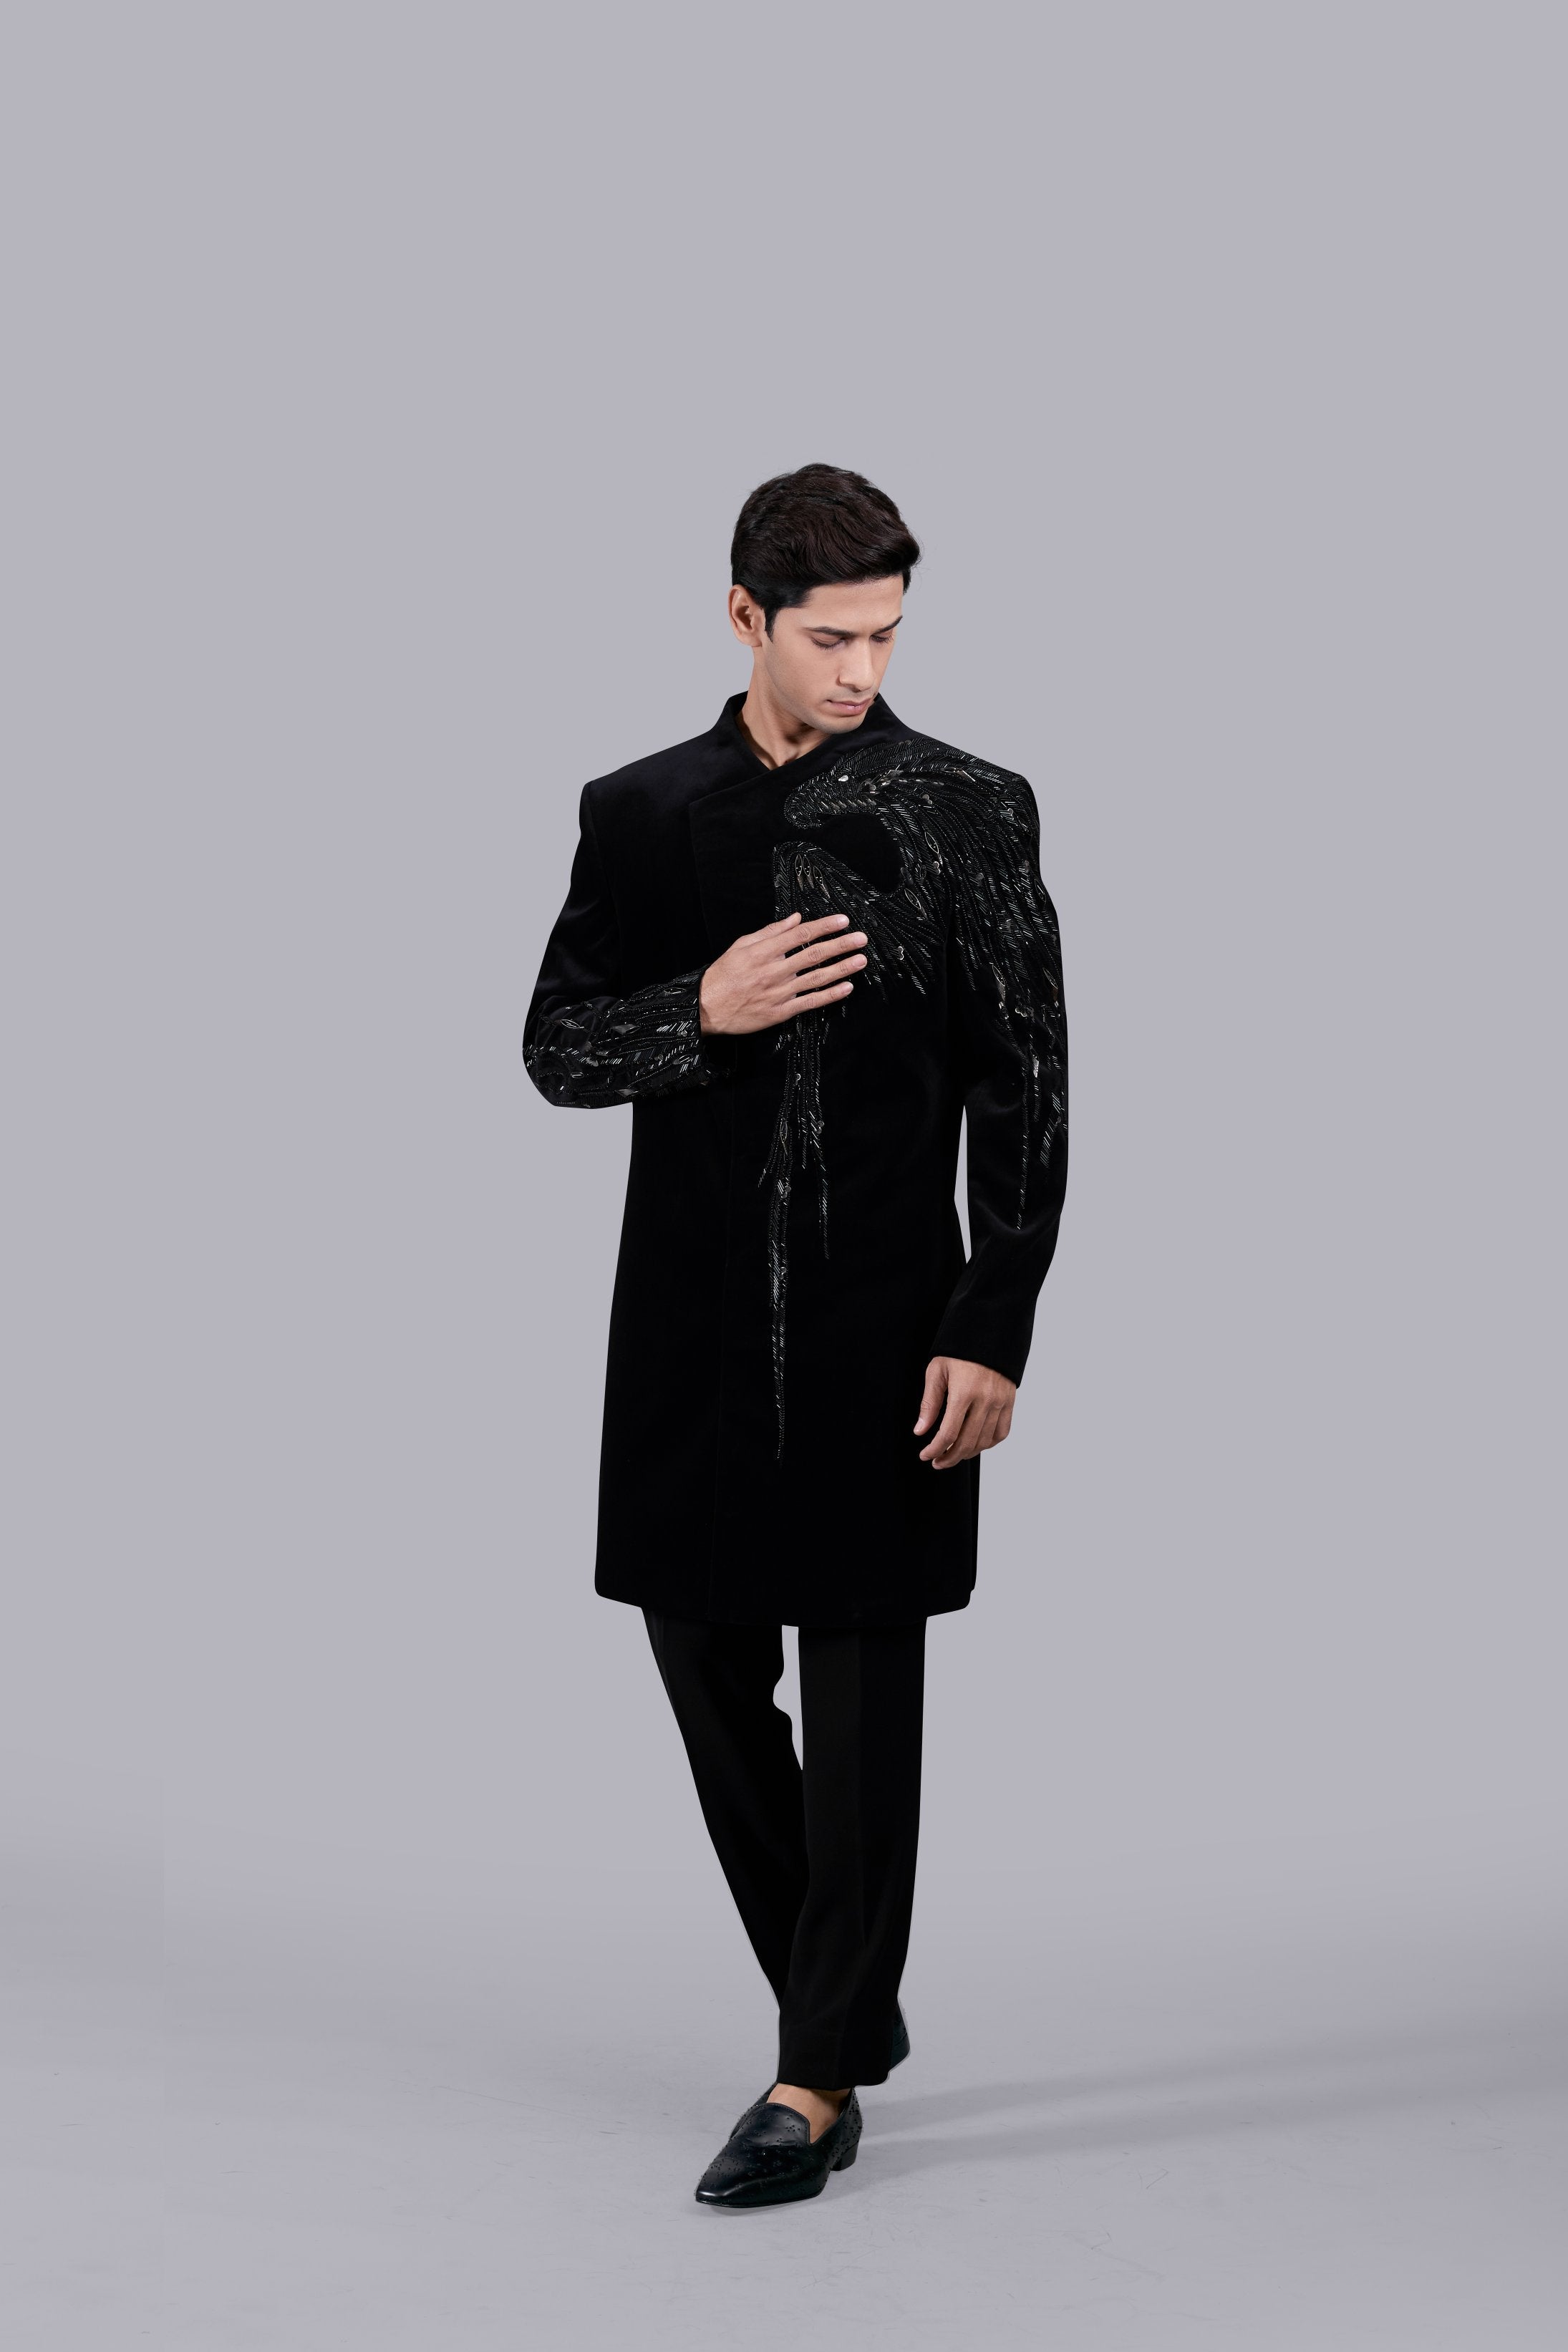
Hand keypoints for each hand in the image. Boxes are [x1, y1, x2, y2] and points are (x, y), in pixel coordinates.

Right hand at [699, 912, 867, 1035]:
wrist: (707, 1007)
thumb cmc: (723, 975)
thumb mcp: (741, 945)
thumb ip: (770, 932)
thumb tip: (796, 919)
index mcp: (764, 951)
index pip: (801, 934)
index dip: (824, 926)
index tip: (843, 920)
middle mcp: (775, 970)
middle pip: (814, 954)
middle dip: (841, 945)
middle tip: (861, 938)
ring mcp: (779, 992)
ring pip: (816, 978)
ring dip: (842, 968)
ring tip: (861, 960)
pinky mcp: (781, 1011)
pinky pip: (810, 1002)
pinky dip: (830, 995)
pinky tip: (847, 987)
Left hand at [914, 1357, 1015, 1467]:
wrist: (989, 1333)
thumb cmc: (958, 1351)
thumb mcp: (937, 1372)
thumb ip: (929, 1403)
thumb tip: (920, 1431)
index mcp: (964, 1392)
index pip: (948, 1433)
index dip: (934, 1449)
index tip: (925, 1455)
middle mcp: (985, 1400)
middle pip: (967, 1443)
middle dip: (949, 1458)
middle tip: (937, 1462)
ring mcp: (1000, 1402)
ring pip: (984, 1441)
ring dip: (967, 1454)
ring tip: (953, 1454)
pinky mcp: (1009, 1402)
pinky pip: (1001, 1432)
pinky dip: (988, 1444)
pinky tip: (975, 1444)